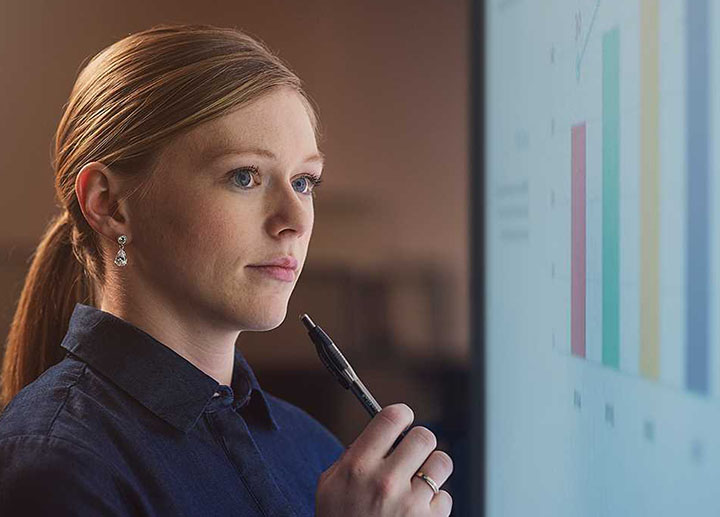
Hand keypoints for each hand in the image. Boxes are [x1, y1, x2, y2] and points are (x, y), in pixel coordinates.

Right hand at [316, 403, 453, 515]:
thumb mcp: (330, 485)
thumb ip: (353, 455)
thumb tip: (381, 432)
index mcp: (358, 466)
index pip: (391, 418)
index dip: (402, 414)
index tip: (403, 418)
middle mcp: (385, 481)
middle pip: (424, 436)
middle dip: (419, 442)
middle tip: (412, 452)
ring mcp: (410, 503)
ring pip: (442, 462)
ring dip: (433, 469)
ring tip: (419, 480)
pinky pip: (445, 496)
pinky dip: (435, 502)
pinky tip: (418, 509)